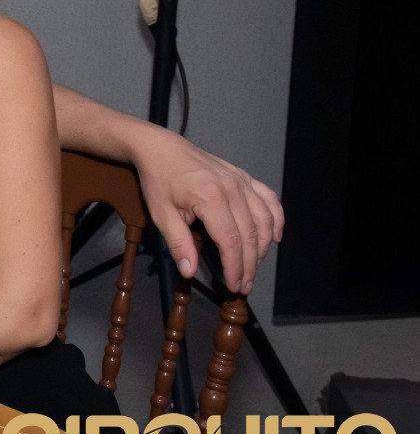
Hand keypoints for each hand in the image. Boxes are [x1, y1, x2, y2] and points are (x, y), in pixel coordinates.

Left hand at [129, 128, 282, 293]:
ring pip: (264, 220)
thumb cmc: (158, 179)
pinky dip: (276, 219)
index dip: (236, 267)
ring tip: (253, 266)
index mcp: (210, 198)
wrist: (160, 148)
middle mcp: (232, 188)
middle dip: (250, 264)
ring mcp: (241, 181)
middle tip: (244, 284)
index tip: (234, 285)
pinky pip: (269, 199)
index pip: (231, 241)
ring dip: (263, 247)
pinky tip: (274, 236)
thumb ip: (178, 243)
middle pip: (251, 234)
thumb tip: (189, 271)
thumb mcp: (161, 213)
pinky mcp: (244, 176)